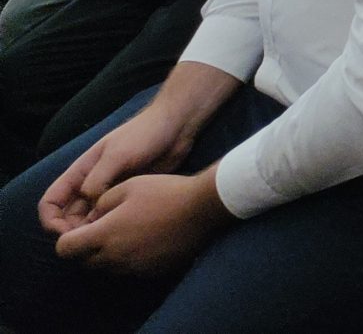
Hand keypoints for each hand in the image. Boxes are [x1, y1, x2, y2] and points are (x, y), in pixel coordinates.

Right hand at [38, 101, 194, 237]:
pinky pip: (109, 218)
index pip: (50, 202)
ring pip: (89, 221)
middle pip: (67, 217)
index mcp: (80, 172)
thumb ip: (98, 180)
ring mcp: (107, 192)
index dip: (51, 221)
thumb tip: (90, 206)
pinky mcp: (125, 198)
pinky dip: (108, 228)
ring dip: (91, 232)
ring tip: (106, 239)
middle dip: (72, 232)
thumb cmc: (144, 135)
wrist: (175, 128)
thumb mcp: (117, 155)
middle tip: (91, 242)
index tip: (66, 234)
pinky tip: (121, 233)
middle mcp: (89, 185)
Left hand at [54, 169, 225, 272]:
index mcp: (103, 234)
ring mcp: (132, 267)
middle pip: (84, 262)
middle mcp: (113, 257)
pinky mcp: (149, 272)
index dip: (67, 238)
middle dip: (87, 247)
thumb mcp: (128, 185)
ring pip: (106, 267)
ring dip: (108, 254)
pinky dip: (129, 259)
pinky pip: (128, 270)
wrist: (203, 209)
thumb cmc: (164, 192)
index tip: (81, 228)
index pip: (65, 248)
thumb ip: (102, 202)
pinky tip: (146, 240)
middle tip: (104, 228)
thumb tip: (93, 216)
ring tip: (127, 233)